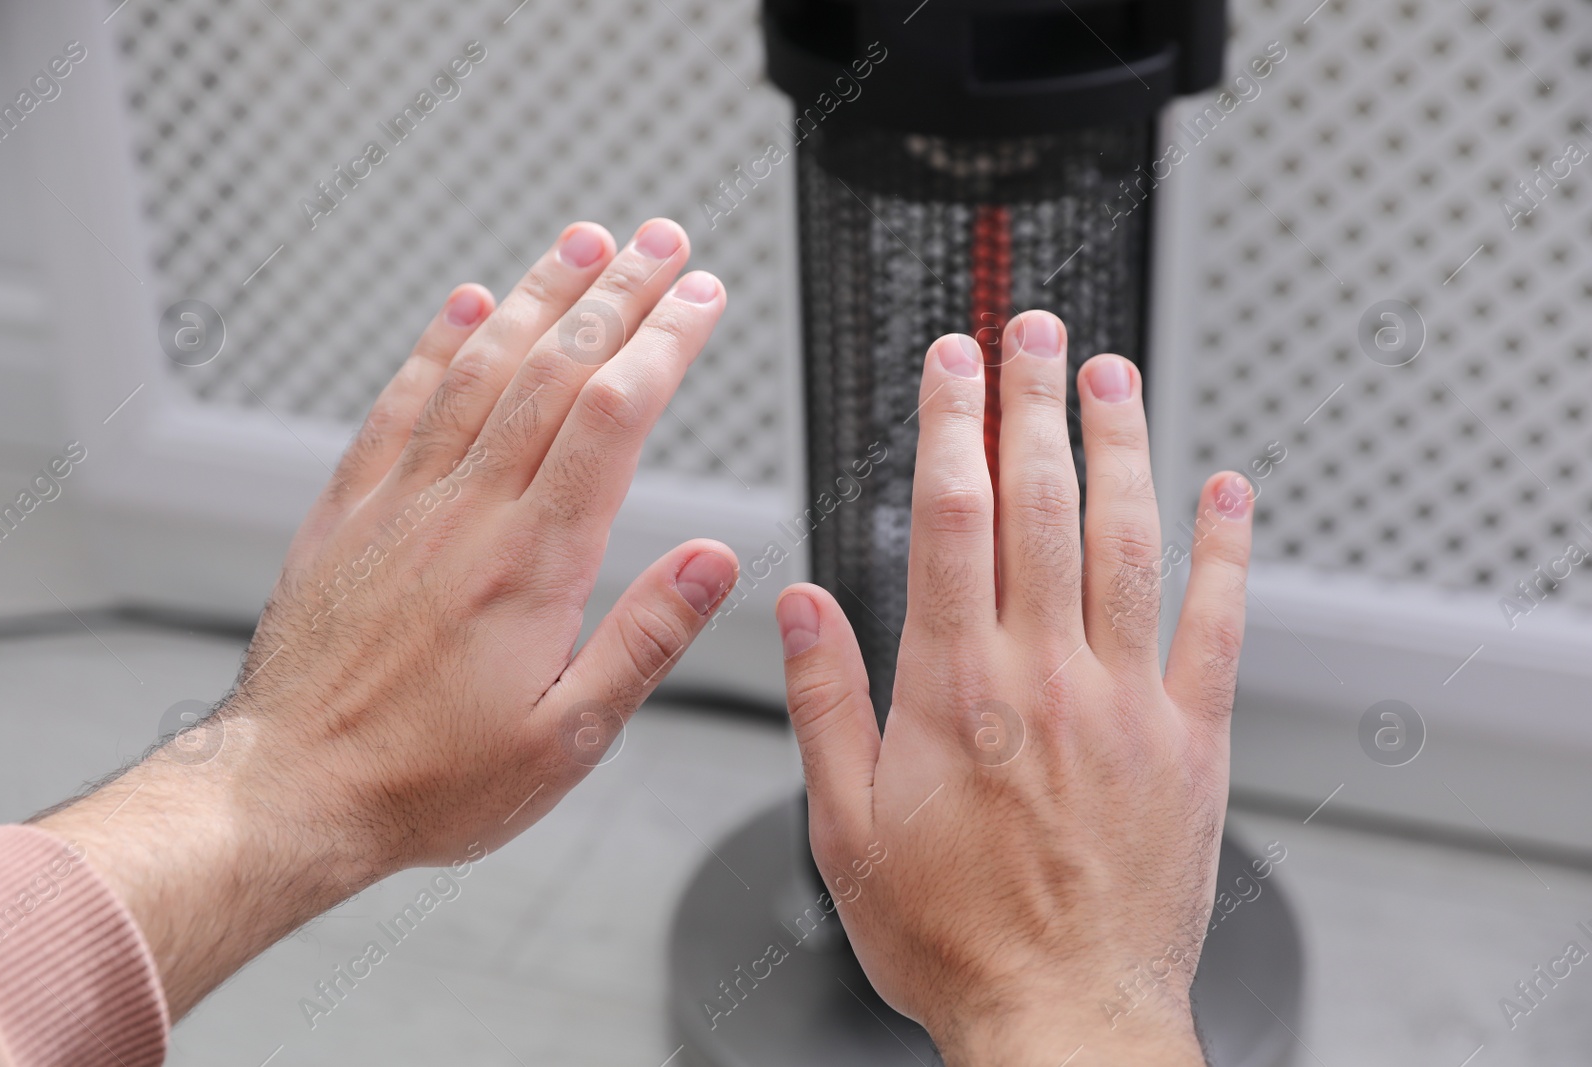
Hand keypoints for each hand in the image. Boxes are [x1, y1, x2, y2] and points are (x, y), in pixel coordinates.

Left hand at [39, 219, 738, 1017]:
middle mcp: (468, 513)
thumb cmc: (429, 778)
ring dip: (539, 295)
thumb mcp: (568, 738)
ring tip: (584, 243)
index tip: (701, 295)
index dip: (664, 342)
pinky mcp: (352, 511)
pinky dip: (438, 344)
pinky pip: (400, 403)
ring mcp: (404, 503)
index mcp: (533, 563)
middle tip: (660, 240)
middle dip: (618, 293)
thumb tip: (713, 562)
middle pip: (555, 371)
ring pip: (482, 368)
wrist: (292, 789)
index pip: (612, 417)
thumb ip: (645, 638)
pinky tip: (466, 304)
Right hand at [775, 313, 1252, 1063]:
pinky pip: (1218, 625)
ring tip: (1111, 372)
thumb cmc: (951, 932)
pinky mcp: (1191, 739)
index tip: (949, 360)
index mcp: (956, 689)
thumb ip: (823, 701)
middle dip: (1031, 403)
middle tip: (1030, 328)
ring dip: (1120, 446)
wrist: (1062, 1013)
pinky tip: (1226, 490)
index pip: (953, 517)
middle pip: (1041, 504)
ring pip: (1127, 542)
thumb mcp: (842, 825)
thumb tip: (798, 604)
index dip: (950, 424)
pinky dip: (1225, 550)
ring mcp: (1127, 701)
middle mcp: (1046, 676)